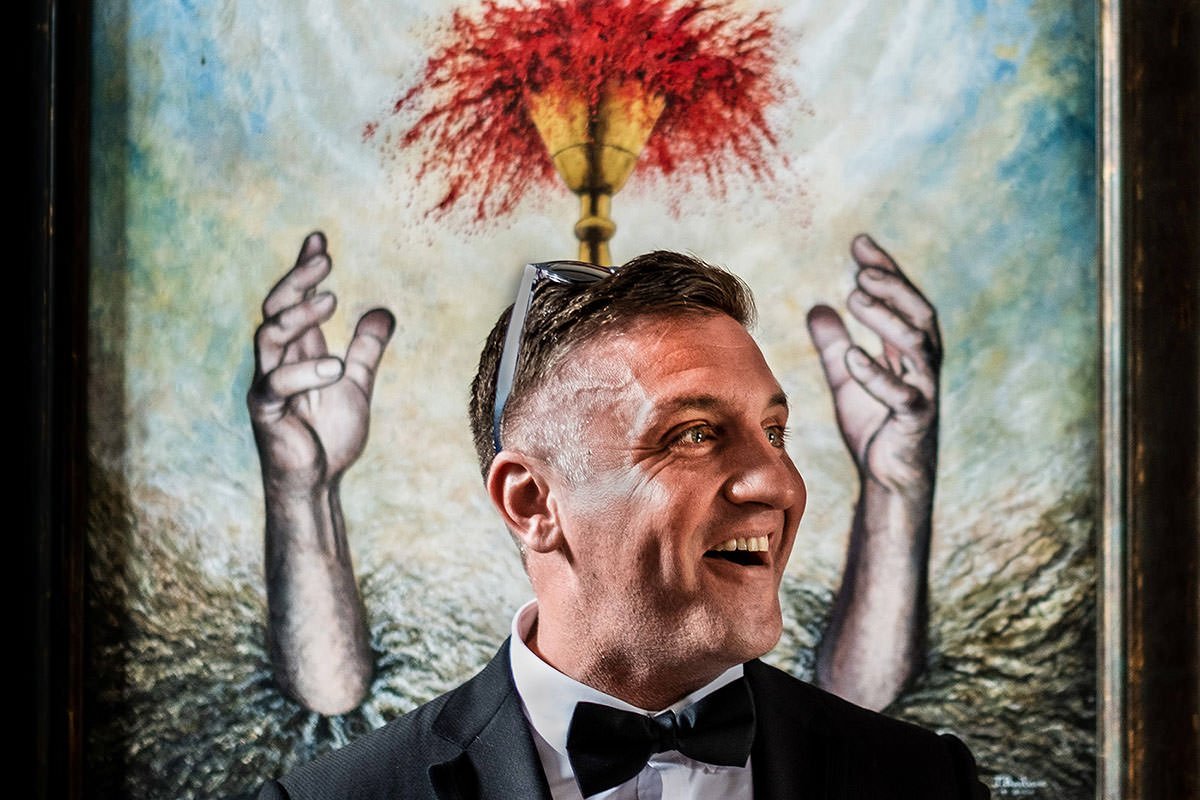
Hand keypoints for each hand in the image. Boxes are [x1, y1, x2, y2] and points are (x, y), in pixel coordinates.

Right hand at [247, 232, 394, 495]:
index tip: (319, 239)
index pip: (294, 300)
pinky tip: (333, 366)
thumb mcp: (356, 384)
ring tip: (330, 299)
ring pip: (269, 336)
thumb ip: (366, 350)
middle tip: (323, 258)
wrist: (317, 481)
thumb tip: (383, 311)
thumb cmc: (328, 434)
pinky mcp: (266, 411)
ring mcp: (268, 384)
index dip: (303, 270)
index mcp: (296, 350)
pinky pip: (276, 384)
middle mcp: (277, 361)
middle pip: (275, 308)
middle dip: (296, 280)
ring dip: (298, 314)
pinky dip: (303, 372)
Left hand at [806, 234, 940, 496]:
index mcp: (909, 352)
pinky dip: (877, 374)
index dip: (885, 270)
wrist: (889, 480)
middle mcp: (922, 366)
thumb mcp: (847, 378)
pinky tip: (851, 355)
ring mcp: (922, 392)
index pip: (903, 300)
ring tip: (855, 297)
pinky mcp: (913, 421)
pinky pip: (901, 394)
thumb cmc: (875, 427)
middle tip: (861, 271)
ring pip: (918, 347)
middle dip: (894, 288)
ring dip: (887, 319)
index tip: (860, 243)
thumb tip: (817, 307)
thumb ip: (834, 344)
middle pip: (920, 315)